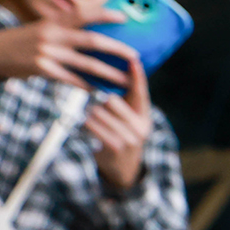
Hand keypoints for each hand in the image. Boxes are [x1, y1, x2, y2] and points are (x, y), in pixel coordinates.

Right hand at [0, 19, 135, 90]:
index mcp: (54, 20)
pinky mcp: (43, 70)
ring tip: (125, 82)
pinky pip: (72, 80)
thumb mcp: (43, 27)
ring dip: (109, 74)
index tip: (124, 17)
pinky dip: (88, 86)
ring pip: (86, 64)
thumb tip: (94, 29)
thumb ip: (65, 28)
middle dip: (116, 49)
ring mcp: (48, 53)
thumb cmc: (24, 40)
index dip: (104, 14)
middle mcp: (52, 34)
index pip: (83, 13)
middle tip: (135, 56)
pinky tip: (100, 91)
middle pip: (92, 41)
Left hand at [81, 49, 150, 192]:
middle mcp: (140, 127)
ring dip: (90, 111)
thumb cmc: (122, 137)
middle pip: (114, 100)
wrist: (124, 170)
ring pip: (100, 112)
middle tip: (93, 100)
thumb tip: (115, 73)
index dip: (138, 76)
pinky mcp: (115, 148)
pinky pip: (94, 127)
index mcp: (144, 116)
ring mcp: (129, 139)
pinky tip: (85, 123)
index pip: (141, 92)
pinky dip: (86, 123)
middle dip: (100, 99)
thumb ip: (125, 101)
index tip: (133, 59)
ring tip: (89, 114)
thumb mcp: (130, 120)